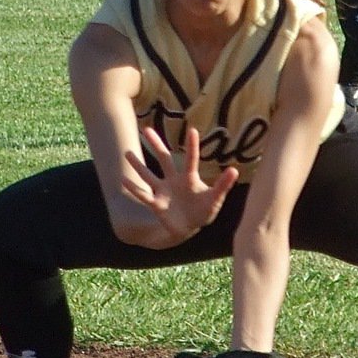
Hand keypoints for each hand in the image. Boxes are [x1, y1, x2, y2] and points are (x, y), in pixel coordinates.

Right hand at [122, 126, 238, 248]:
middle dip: (156, 144)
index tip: (192, 130)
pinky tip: (123, 180)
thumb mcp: (215, 199)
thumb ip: (223, 185)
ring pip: (148, 175)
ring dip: (138, 165)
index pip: (191, 159)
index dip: (192, 146)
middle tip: (147, 129)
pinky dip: (134, 189)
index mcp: (189, 178)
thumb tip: (234, 170)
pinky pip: (143, 195)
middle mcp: (174, 180)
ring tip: (127, 153)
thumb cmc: (203, 210)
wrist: (189, 227)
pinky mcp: (156, 204)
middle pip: (164, 159)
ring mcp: (163, 191)